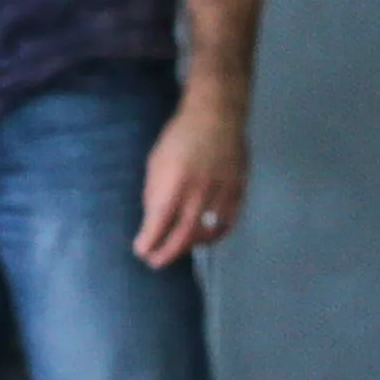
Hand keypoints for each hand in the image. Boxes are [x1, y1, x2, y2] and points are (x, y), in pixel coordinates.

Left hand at [134, 81, 249, 266]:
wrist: (217, 117)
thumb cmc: (179, 138)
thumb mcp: (156, 163)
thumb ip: (155, 192)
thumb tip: (153, 220)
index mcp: (174, 184)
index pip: (159, 223)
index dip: (149, 241)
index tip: (141, 251)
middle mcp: (199, 193)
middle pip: (183, 235)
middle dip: (167, 253)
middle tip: (155, 262)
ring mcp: (221, 195)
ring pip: (206, 233)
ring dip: (190, 246)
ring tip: (177, 250)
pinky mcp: (238, 193)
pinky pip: (227, 223)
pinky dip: (215, 236)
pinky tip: (204, 239)